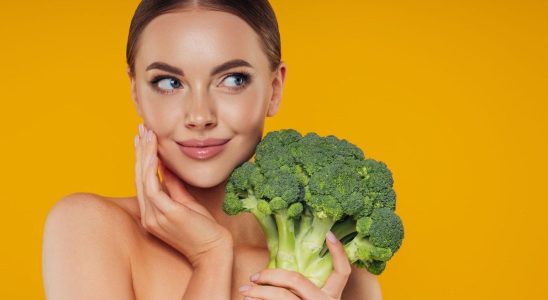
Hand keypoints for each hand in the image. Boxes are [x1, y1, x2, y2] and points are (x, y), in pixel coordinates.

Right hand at [134, 124, 231, 266]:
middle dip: (139, 151)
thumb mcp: (186, 203)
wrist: (213, 252)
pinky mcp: (166, 214)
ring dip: (144, 154)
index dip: (141, 159)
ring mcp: (154, 216)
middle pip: (139, 177)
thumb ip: (174, 186)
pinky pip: (152, 187)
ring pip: (143, 179)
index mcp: (151, 214)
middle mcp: (148, 216)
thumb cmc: (203, 230)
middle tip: (141, 129)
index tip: (142, 139)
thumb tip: (166, 166)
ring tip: (147, 134)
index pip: (142, 181)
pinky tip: (154, 153)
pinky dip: (151, 168)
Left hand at [239, 231, 350, 299]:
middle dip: (270, 275)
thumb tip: (279, 271)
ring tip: (245, 290)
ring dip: (258, 292)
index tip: (329, 234)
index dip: (339, 252)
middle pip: (296, 281)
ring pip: (282, 298)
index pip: (343, 271)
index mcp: (333, 297)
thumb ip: (305, 289)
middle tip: (254, 276)